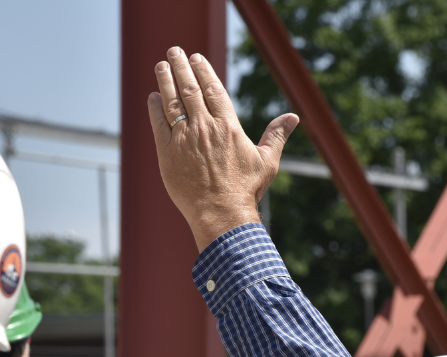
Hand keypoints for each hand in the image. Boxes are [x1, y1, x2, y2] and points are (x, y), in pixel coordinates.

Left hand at [147, 46, 298, 250]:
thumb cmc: (246, 190)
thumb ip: (276, 135)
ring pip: (172, 102)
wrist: (222, 214)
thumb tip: (293, 117)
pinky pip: (159, 125)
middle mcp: (204, 128)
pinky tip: (153, 97)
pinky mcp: (168, 154)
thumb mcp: (267, 161)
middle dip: (181, 67)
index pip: (213, 89)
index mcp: (228, 126)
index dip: (203, 71)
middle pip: (190, 89)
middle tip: (175, 51)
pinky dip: (155, 108)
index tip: (196, 58)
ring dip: (165, 80)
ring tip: (161, 65)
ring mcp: (184, 140)